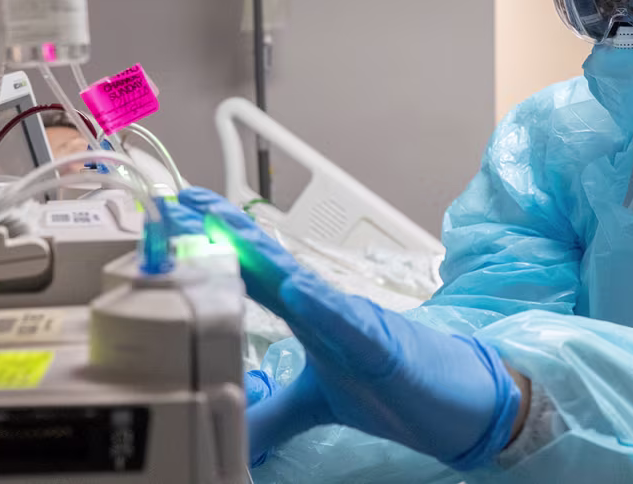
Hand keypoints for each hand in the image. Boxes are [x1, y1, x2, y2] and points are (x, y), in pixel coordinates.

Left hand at [174, 188, 523, 470]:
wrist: (459, 401)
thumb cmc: (393, 389)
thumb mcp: (314, 406)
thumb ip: (270, 415)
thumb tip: (225, 432)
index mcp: (308, 318)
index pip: (250, 275)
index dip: (210, 246)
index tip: (172, 215)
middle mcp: (327, 309)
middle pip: (267, 263)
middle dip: (222, 231)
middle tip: (181, 199)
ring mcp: (356, 323)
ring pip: (302, 282)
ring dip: (261, 255)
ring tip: (220, 228)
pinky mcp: (385, 348)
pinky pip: (350, 324)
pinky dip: (324, 306)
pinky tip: (297, 290)